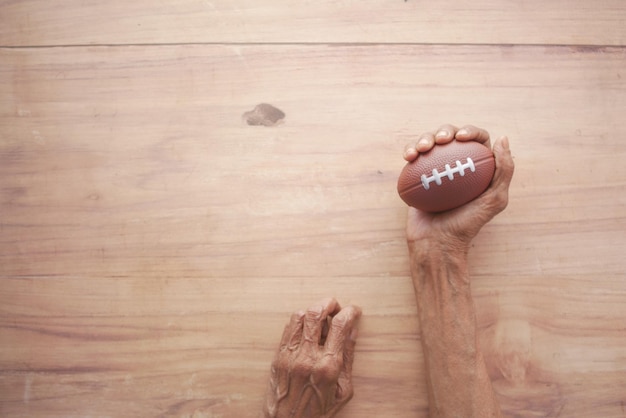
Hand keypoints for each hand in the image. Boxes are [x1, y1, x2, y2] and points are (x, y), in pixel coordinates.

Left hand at [263, 298, 361, 417]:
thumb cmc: (319, 411)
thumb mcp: (343, 390)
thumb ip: (348, 358)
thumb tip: (353, 331)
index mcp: (328, 366)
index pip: (339, 326)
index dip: (350, 312)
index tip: (354, 311)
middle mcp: (307, 357)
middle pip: (316, 313)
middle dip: (329, 303)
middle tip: (337, 307)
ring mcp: (290, 355)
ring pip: (300, 316)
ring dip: (314, 310)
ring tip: (323, 317)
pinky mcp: (279, 356)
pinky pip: (288, 327)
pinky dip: (301, 320)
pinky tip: (309, 328)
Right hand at [403, 124, 514, 251]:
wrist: (436, 243)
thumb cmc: (466, 225)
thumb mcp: (495, 200)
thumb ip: (504, 170)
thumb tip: (503, 138)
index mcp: (478, 168)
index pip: (477, 140)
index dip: (470, 131)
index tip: (460, 138)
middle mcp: (457, 166)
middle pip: (452, 137)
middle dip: (445, 130)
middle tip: (440, 141)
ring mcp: (435, 170)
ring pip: (430, 142)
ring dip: (425, 137)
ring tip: (422, 149)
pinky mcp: (416, 176)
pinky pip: (413, 158)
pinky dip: (410, 151)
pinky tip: (409, 156)